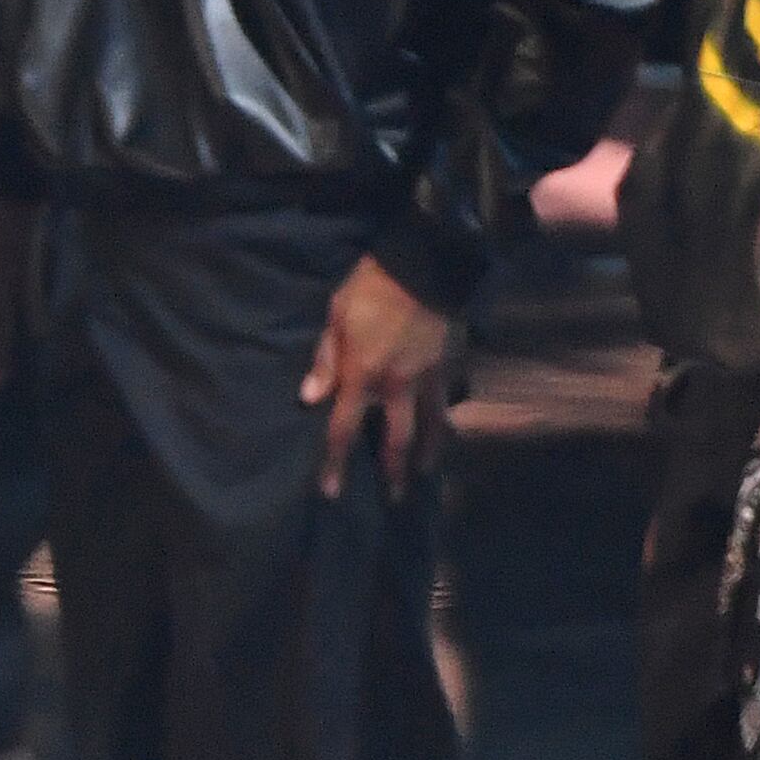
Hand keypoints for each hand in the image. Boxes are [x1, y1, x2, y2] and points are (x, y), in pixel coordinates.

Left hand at [299, 255, 455, 498]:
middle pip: (396, 440)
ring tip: (423, 473)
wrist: (426, 263)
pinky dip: (446, 421)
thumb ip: (325, 360)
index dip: (336, 463)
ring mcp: (427, 378)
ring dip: (427, 455)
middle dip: (392, 472)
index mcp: (362, 374)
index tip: (332, 492)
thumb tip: (309, 399)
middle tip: (393, 497)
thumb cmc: (373, 285)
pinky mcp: (449, 365)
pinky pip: (447, 402)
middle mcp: (396, 386)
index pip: (344, 428)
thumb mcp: (337, 316)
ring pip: (431, 427)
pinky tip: (446, 431)